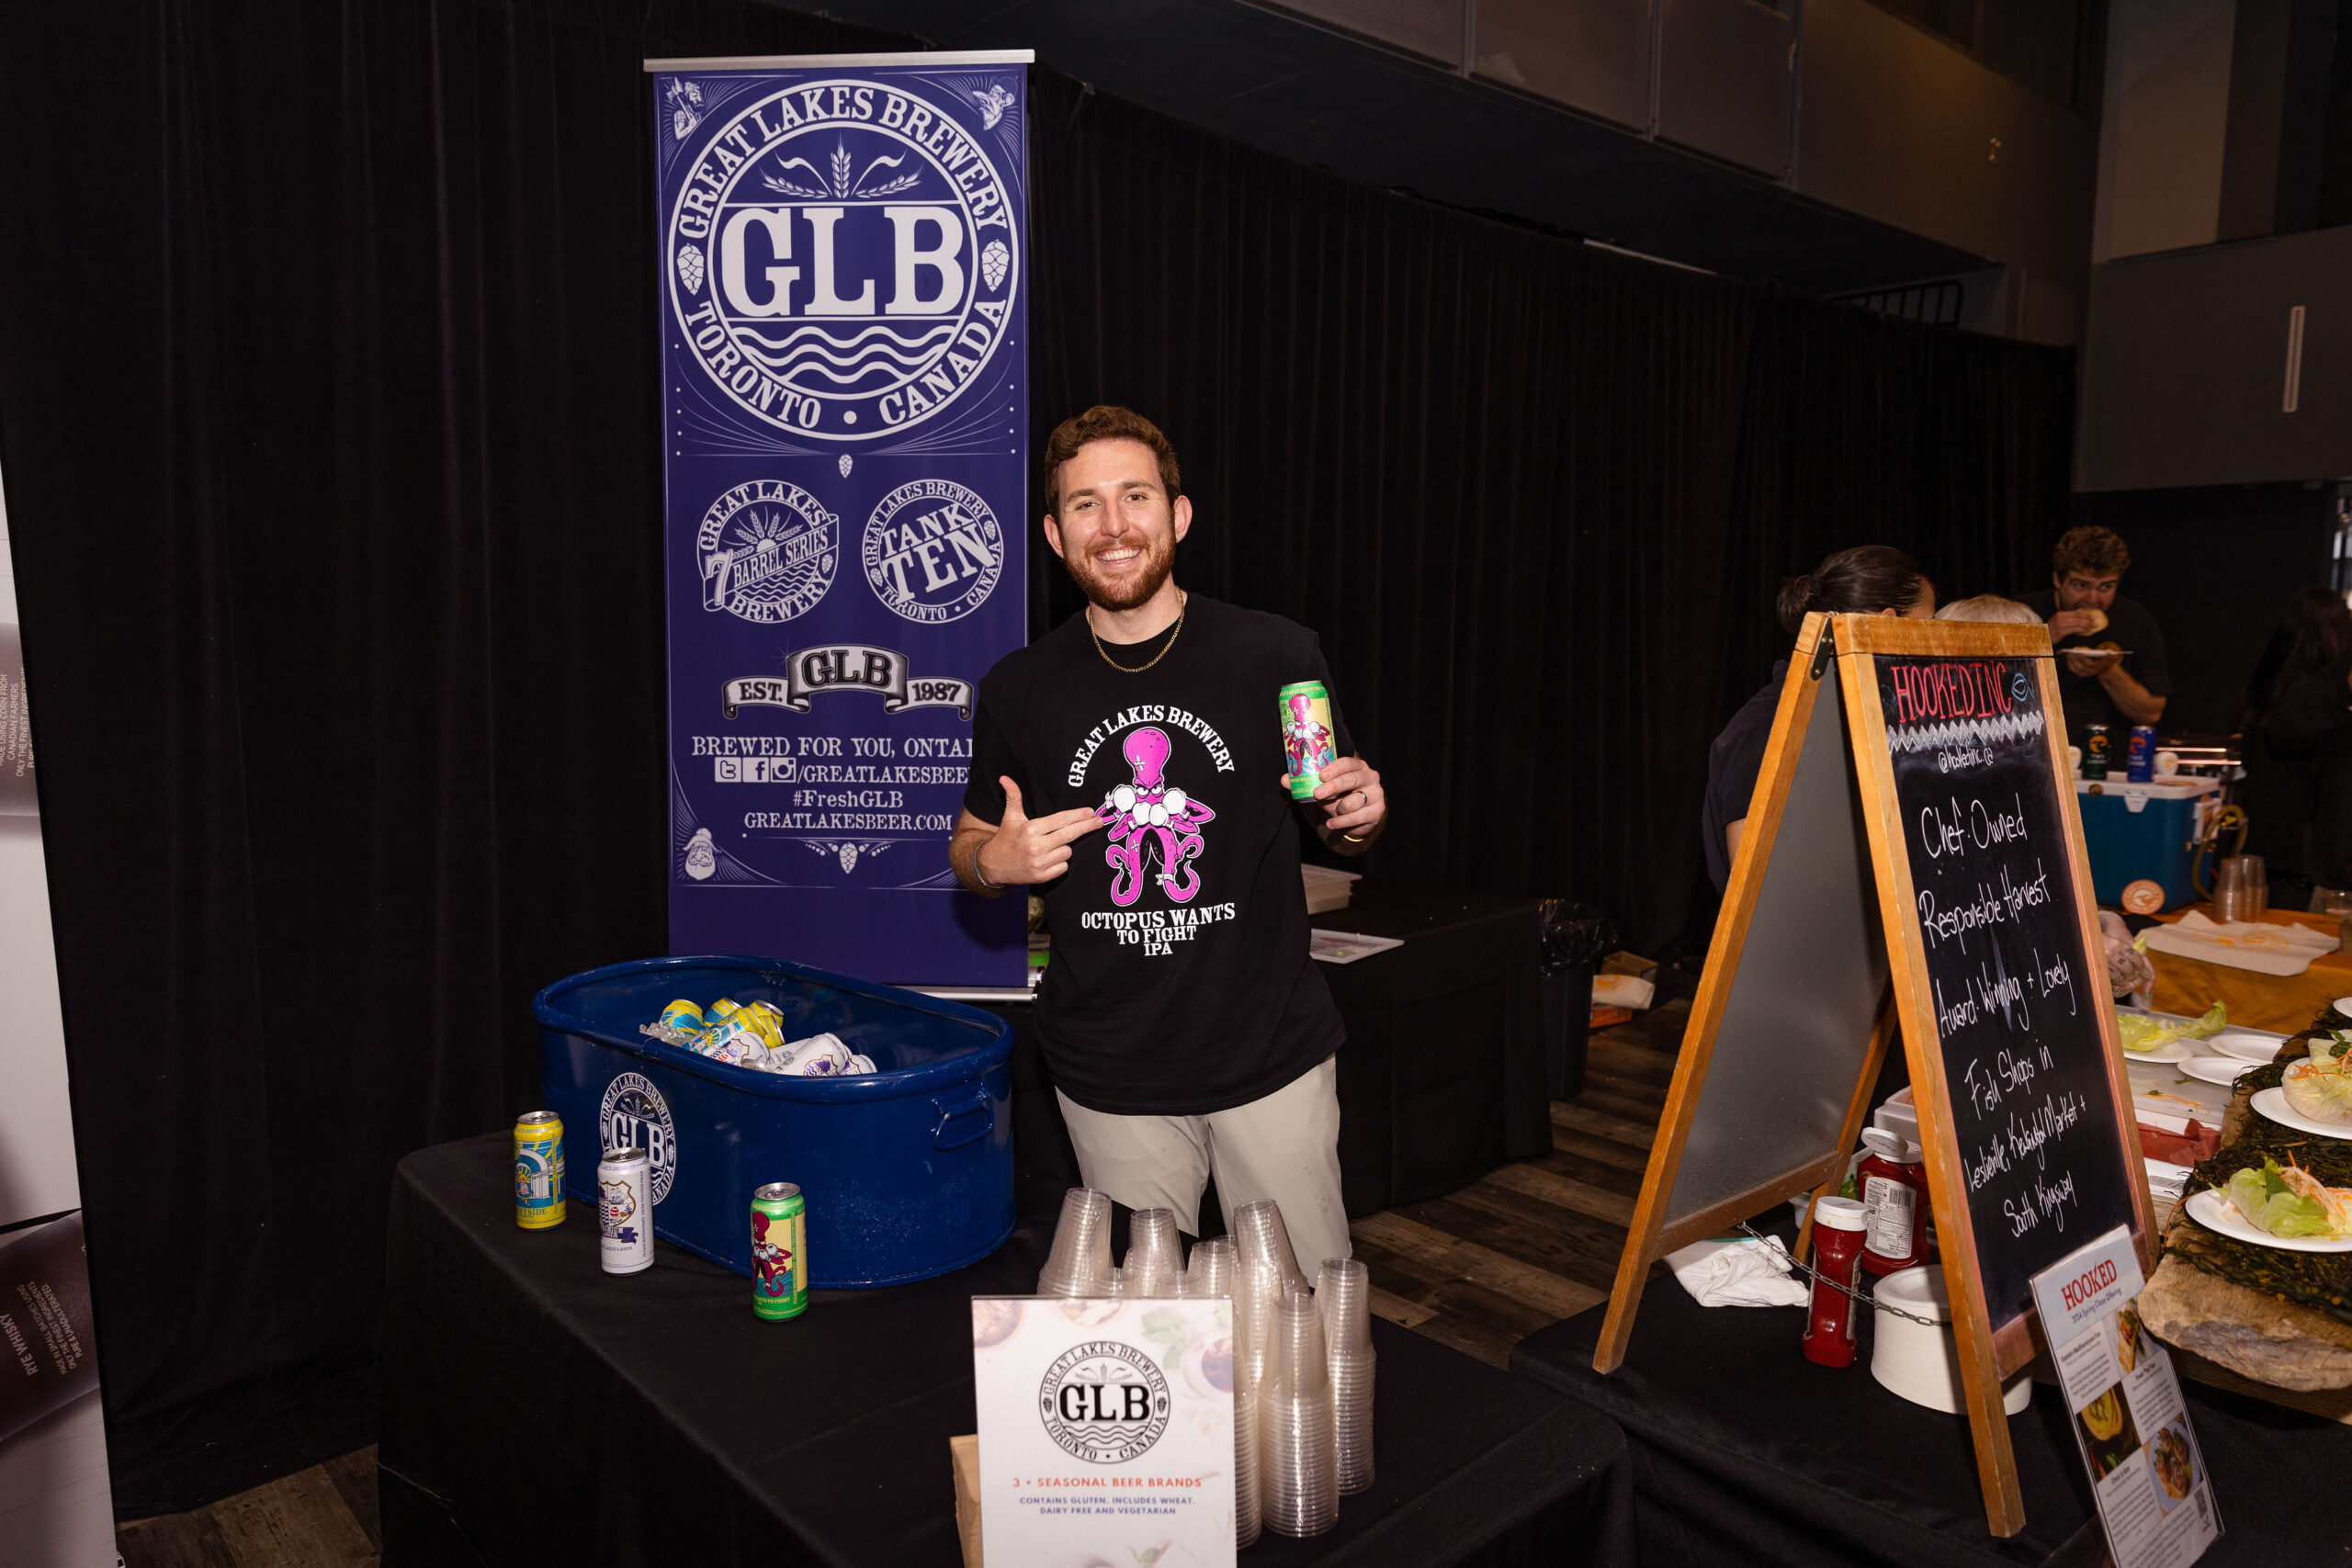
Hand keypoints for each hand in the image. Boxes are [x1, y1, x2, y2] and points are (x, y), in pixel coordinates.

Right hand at [975, 778, 1102, 885]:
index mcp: (1031, 829)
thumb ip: (1013, 796)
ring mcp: (1039, 863)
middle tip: (1099, 821)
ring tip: (1052, 845)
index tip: (1090, 812)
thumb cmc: (1005, 838)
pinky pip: (1063, 867)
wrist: (992, 866)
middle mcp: (1036, 846)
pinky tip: (1050, 858)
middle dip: (1086, 827)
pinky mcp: (1041, 877)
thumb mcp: (1010, 817)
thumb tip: (1004, 777)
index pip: (1061, 820)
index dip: (1078, 815)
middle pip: (1069, 834)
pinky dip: (1060, 863)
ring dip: (1065, 847)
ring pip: (1068, 852)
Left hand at [1291, 755, 1384, 838]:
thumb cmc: (1339, 797)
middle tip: (1317, 793)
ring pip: (1354, 800)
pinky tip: (1331, 824)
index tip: (1321, 775)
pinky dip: (1341, 822)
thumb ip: (1306, 783)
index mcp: (1357, 766)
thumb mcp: (1323, 789)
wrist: (1357, 817)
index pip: (1347, 763)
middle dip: (1333, 787)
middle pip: (1352, 779)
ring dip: (1338, 808)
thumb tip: (1285, 780)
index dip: (1334, 768)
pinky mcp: (1377, 811)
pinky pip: (1357, 817)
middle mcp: (1370, 777)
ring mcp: (1376, 793)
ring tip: (1332, 811)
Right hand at [2047, 609, 2101, 639]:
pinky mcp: (2061, 631)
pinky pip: (2075, 629)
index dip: (2085, 614)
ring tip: (2093, 627)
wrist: (2040, 638)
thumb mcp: (2058, 623)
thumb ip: (2068, 620)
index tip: (2092, 617)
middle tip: (2096, 623)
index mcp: (2060, 614)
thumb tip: (2081, 620)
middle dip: (2088, 620)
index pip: (2076, 613)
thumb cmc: (2051, 632)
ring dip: (2087, 625)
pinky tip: (2087, 631)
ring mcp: (2060, 624)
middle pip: (2078, 617)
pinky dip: (2082, 630)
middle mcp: (2060, 617)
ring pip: (2078, 623)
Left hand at [2063, 649, 2111, 677]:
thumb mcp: (2110, 657)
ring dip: (2071, 662)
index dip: (2083, 659)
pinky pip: (2074, 671)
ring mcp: (2087, 674)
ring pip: (2076, 670)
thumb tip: (2110, 653)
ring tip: (2069, 654)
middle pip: (2081, 667)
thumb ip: (2110, 655)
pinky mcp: (2082, 674)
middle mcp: (2093, 672)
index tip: (2079, 652)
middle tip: (2071, 652)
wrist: (2105, 669)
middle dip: (2075, 660)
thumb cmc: (2106, 659)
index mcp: (2099, 667)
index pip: (2090, 664)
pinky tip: (2068, 658)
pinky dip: (2070, 664)